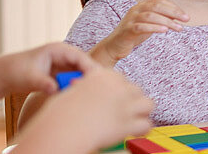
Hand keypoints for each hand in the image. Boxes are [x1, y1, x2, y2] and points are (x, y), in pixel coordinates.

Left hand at [3, 43, 101, 94]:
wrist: (6, 74)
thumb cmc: (16, 72)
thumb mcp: (30, 78)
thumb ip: (43, 83)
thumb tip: (54, 89)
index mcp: (58, 49)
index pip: (80, 57)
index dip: (90, 68)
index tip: (97, 80)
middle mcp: (63, 55)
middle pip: (84, 64)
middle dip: (91, 76)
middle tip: (101, 90)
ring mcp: (63, 64)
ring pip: (81, 72)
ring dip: (85, 82)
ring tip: (92, 96)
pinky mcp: (61, 73)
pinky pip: (74, 79)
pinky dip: (78, 86)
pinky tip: (81, 98)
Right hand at [17, 69, 153, 151]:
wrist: (61, 127)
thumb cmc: (59, 113)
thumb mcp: (71, 92)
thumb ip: (85, 89)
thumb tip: (87, 92)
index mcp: (101, 75)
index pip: (121, 79)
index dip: (119, 90)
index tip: (115, 99)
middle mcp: (116, 87)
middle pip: (136, 89)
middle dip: (132, 100)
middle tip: (125, 111)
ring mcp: (124, 104)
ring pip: (148, 104)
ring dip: (142, 112)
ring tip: (135, 120)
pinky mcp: (127, 122)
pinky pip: (146, 124)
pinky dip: (142, 129)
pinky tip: (135, 132)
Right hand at [92, 0, 188, 64]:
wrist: (114, 46)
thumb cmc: (134, 34)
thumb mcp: (149, 24)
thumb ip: (161, 18)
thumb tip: (178, 15)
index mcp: (141, 6)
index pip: (160, 1)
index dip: (174, 7)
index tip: (185, 15)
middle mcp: (135, 10)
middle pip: (157, 6)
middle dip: (173, 12)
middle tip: (186, 19)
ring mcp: (130, 19)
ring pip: (150, 16)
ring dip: (167, 21)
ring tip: (179, 28)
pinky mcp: (127, 30)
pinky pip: (142, 27)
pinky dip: (154, 28)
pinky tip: (165, 31)